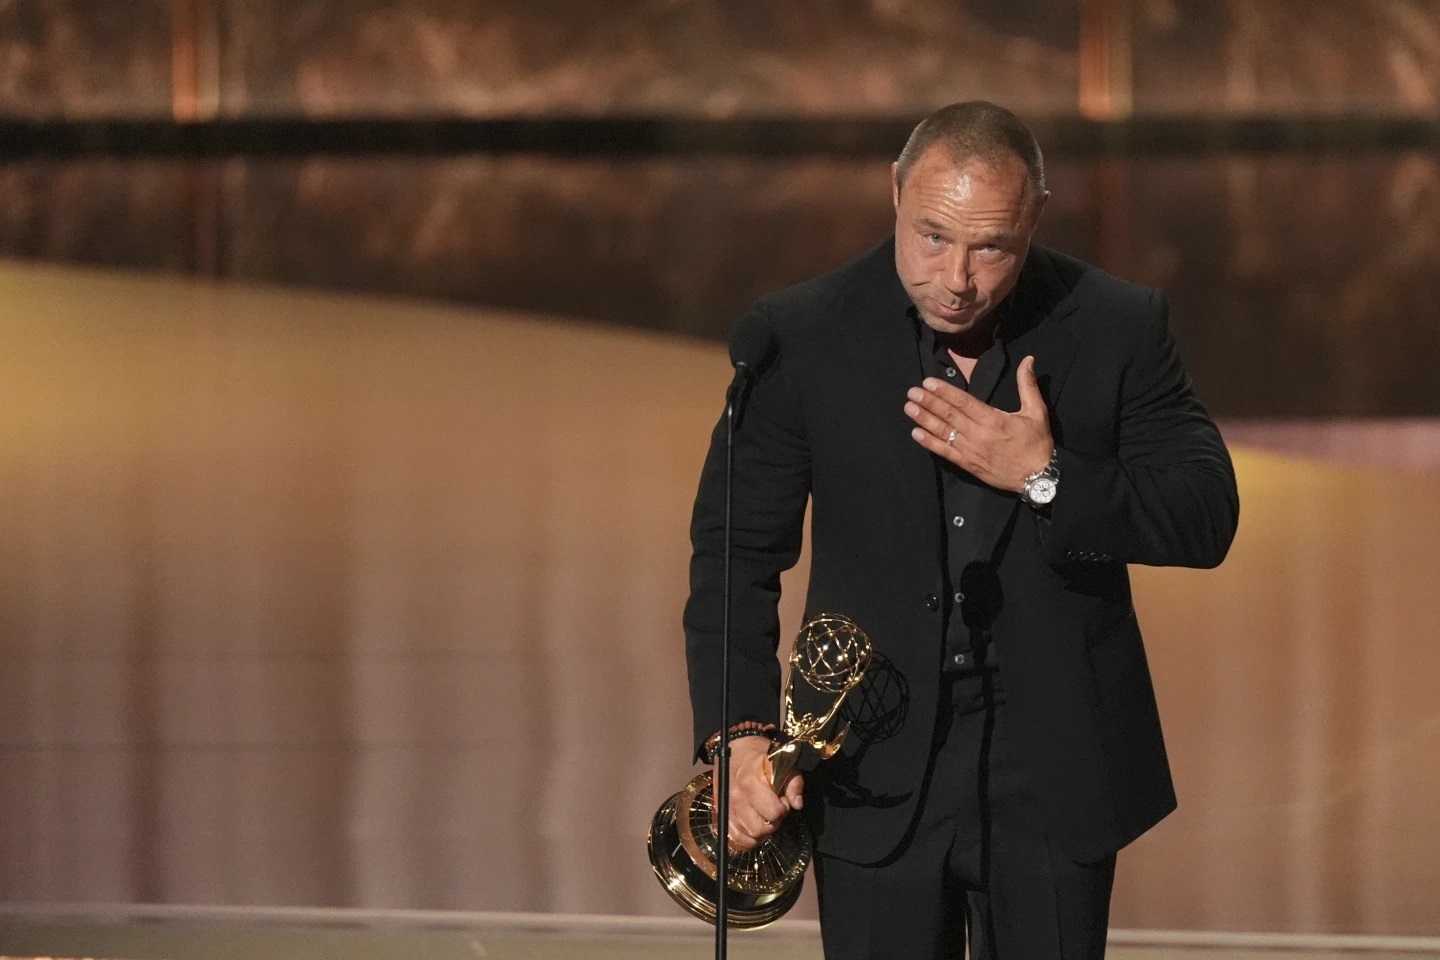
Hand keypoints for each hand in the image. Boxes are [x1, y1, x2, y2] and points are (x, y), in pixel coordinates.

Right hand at [723, 735, 803, 851]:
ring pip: (748, 834)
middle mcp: (737, 796)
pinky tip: (753, 829)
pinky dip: (745, 838)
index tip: (782, 799)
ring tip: (764, 816)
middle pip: (760, 828)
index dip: (783, 808)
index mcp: (752, 782)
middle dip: (773, 822)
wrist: (734, 748)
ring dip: (761, 831)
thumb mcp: (782, 760)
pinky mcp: (721, 812)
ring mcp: (727, 806)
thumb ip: (793, 782)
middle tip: (774, 810)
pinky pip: (733, 836)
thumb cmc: (760, 754)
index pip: (773, 812)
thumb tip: (798, 804)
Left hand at [904, 355, 1052, 492]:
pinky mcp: (968, 465)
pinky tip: (916, 434)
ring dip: (925, 420)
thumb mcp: (1036, 411)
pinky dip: (930, 443)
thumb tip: (1028, 359)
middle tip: (912, 392)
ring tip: (909, 408)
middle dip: (929, 402)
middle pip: (949, 415)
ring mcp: (971, 450)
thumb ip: (1027, 385)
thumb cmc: (1037, 443)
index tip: (928, 383)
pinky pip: (946, 452)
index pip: (963, 402)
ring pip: (944, 432)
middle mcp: (979, 434)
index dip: (944, 392)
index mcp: (993, 419)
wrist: (1039, 477)